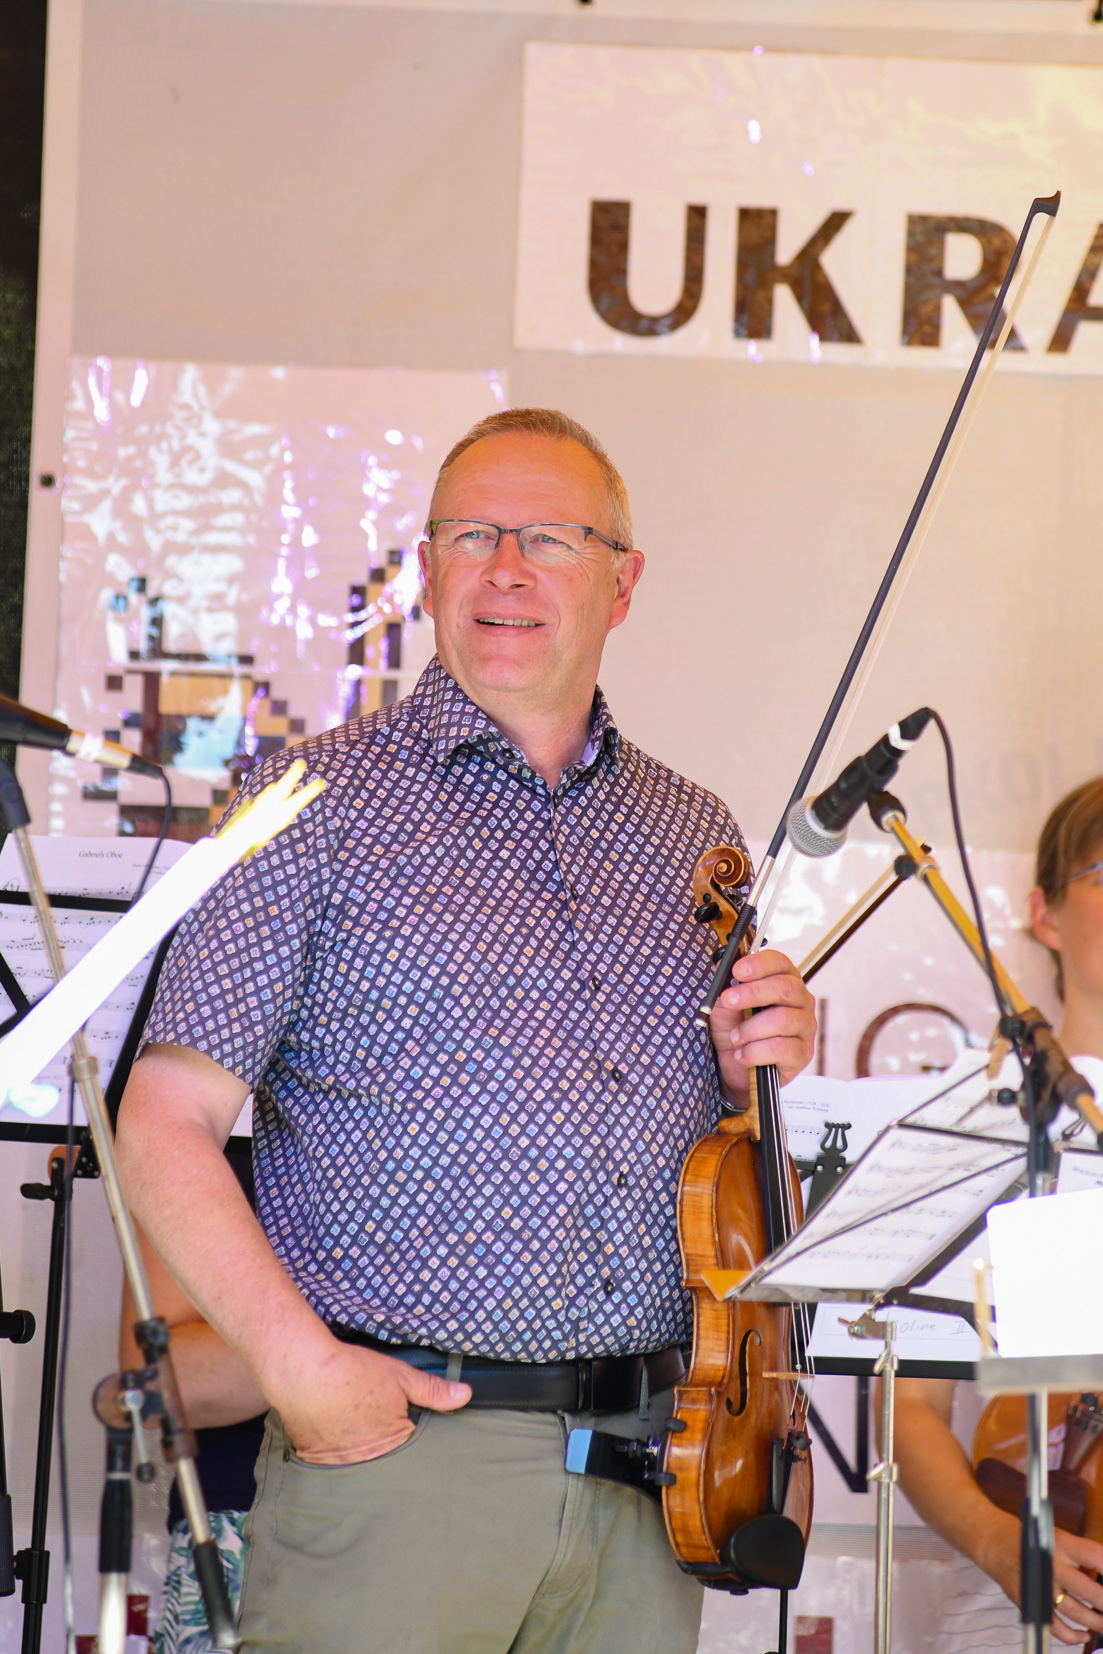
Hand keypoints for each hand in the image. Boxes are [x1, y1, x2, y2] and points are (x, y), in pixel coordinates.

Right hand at [269, 1334, 470, 1464]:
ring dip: (354, 1448)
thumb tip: (466, 1395)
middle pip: (381, 1458)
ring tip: (347, 1422)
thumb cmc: (355, 1372)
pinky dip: (330, 1448)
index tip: (393, 1417)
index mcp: (393, 1443)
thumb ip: (434, 1390)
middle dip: (379, 1443)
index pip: (408, 1447)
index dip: (402, 1429)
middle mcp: (367, 1461)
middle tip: (367, 1419)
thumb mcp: (401, 1376)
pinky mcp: (314, 1459)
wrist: (306, 1372)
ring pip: (354, 1462)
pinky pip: (328, 1460)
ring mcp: (339, 1463)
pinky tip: (328, 1427)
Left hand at [708, 949, 815, 1104]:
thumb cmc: (734, 1029)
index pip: (780, 963)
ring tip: (735, 1038)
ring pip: (782, 1019)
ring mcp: (805, 1027)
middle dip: (752, 993)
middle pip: (785, 988)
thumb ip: (726, 985)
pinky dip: (755, 1052)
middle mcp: (801, 1001)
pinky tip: (743, 1055)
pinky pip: (781, 1048)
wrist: (735, 1067)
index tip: (737, 970)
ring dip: (750, 1029)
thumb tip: (721, 966)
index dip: (759, 964)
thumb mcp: (724, 1006)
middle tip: (728, 1000)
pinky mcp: (803, 1053)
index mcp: (784, 981)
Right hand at [978, 1517, 1102, 1643]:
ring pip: (1075, 1611)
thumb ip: (1083, 1558)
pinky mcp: (1032, 1602)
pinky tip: (1084, 1635)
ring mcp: (1041, 1586)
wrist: (998, 1546)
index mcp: (1062, 1544)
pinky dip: (1072, 1636)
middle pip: (1088, 1590)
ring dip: (1095, 1622)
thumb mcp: (1061, 1539)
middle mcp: (1052, 1565)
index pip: (1095, 1556)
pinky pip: (1056, 1626)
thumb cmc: (1036, 1542)